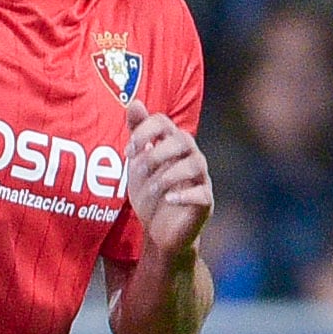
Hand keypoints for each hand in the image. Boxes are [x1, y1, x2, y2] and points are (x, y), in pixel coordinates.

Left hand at [122, 101, 211, 260]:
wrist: (160, 231)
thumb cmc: (151, 192)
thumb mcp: (138, 163)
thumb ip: (138, 134)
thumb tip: (134, 102)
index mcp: (172, 144)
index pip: (163, 122)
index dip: (144, 131)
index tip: (128, 151)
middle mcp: (190, 157)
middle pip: (183, 139)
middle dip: (156, 153)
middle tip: (138, 170)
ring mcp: (200, 179)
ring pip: (195, 165)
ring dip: (167, 175)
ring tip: (151, 189)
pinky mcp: (205, 202)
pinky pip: (202, 194)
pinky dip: (184, 195)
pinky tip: (168, 199)